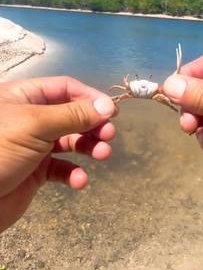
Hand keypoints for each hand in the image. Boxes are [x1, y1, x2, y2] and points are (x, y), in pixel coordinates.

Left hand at [0, 76, 115, 232]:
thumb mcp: (36, 125)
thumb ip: (73, 115)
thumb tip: (108, 107)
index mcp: (24, 98)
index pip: (64, 88)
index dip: (89, 97)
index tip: (111, 112)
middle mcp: (31, 119)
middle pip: (72, 115)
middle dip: (93, 125)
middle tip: (109, 135)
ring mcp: (34, 146)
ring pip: (70, 142)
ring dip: (89, 148)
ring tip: (103, 155)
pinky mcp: (36, 172)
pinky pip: (62, 168)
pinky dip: (73, 174)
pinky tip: (78, 181)